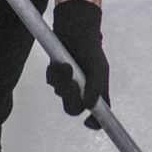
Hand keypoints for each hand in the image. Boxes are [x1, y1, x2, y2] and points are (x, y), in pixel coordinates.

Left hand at [46, 0, 108, 129]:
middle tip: (71, 82)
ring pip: (61, 94)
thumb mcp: (98, 68)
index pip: (99, 114)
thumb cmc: (91, 49)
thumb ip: (95, 87)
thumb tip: (90, 106)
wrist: (75, 29)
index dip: (95, 122)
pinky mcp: (57, 74)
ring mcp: (69, 83)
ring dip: (62, 81)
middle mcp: (83, 90)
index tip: (89, 122)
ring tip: (66, 65)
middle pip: (74, 108)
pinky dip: (54, 73)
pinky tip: (60, 63)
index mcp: (97, 91)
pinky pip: (52, 81)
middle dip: (71, 96)